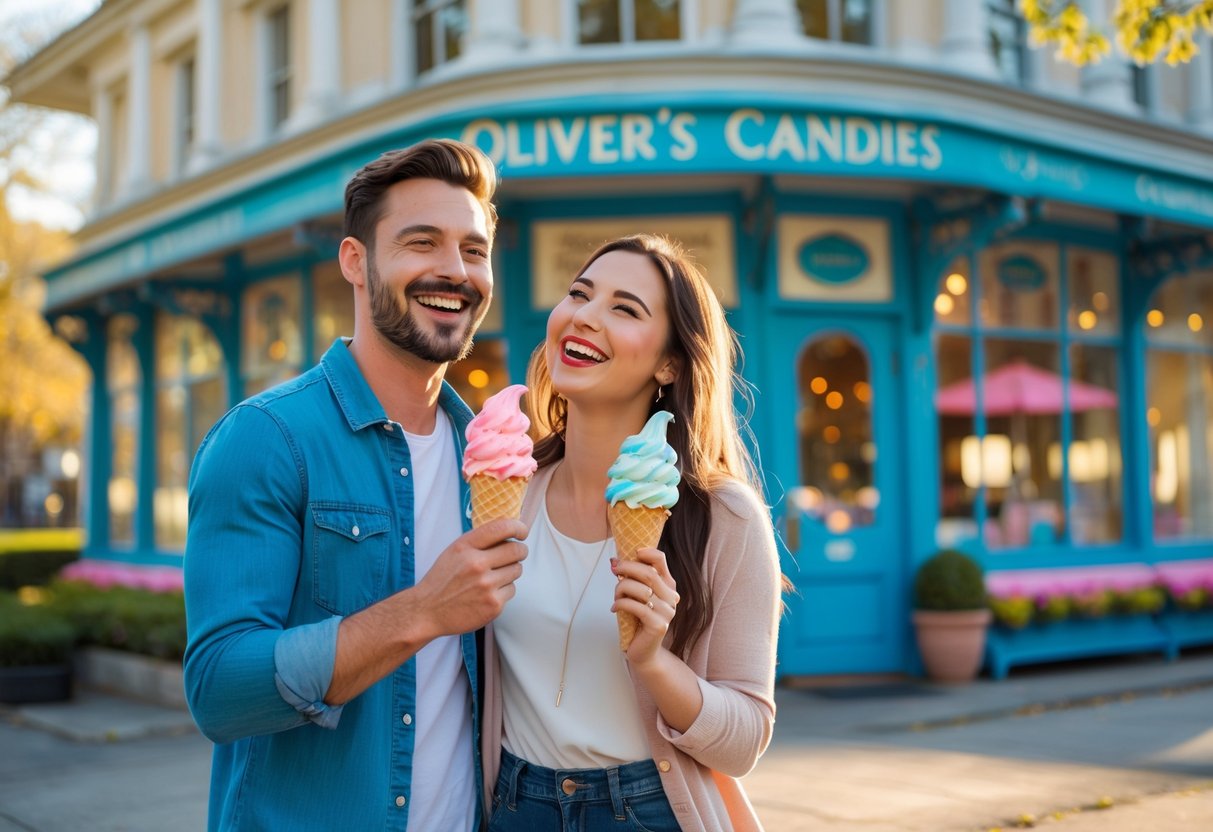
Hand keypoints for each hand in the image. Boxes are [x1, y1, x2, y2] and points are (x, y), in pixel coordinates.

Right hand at [413, 517, 527, 637]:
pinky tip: (488, 593)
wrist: (428, 611)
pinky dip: (504, 590)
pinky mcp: (493, 605)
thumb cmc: (442, 580)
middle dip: (520, 551)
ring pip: (517, 570)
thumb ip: (478, 541)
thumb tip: (508, 531)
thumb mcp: (454, 552)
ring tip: (493, 577)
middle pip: (516, 550)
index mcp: (465, 547)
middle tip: (517, 553)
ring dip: (510, 571)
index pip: (501, 528)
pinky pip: (512, 590)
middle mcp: (476, 564)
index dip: (518, 527)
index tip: (522, 532)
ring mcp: (486, 586)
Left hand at [611, 546, 678, 667]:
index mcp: (668, 586)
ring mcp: (667, 612)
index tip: (632, 553)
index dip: (646, 552)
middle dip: (627, 568)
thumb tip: (614, 561)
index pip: (661, 561)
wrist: (645, 651)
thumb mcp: (637, 596)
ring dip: (621, 589)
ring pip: (640, 590)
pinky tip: (614, 608)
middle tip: (613, 568)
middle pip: (648, 573)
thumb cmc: (638, 620)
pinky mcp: (658, 626)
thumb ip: (632, 579)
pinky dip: (621, 604)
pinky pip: (636, 607)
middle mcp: (671, 598)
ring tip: (616, 597)